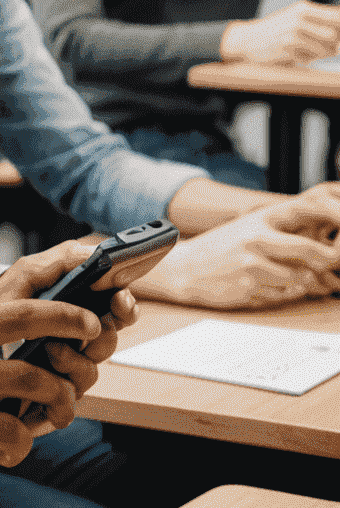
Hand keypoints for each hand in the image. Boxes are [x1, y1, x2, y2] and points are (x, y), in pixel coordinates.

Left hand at [0, 240, 136, 429]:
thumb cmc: (7, 298)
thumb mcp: (30, 271)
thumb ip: (65, 261)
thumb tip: (99, 255)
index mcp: (83, 308)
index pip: (120, 310)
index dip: (126, 306)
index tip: (120, 299)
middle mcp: (82, 340)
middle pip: (110, 342)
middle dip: (102, 334)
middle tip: (90, 326)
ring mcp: (69, 367)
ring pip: (92, 371)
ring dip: (75, 360)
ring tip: (52, 348)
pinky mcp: (53, 393)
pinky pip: (69, 401)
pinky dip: (60, 389)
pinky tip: (43, 371)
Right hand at [138, 202, 339, 307]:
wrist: (183, 267)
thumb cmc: (221, 249)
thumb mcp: (248, 230)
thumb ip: (281, 236)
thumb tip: (321, 250)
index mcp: (258, 219)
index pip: (304, 212)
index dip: (330, 221)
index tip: (338, 242)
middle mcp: (256, 238)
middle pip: (308, 250)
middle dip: (326, 261)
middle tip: (332, 265)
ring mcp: (252, 264)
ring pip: (299, 278)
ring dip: (300, 283)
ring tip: (285, 279)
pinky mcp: (248, 286)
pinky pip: (282, 295)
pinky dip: (282, 294)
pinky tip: (264, 287)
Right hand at [220, 2, 339, 65]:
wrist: (245, 41)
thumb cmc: (275, 33)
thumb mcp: (296, 21)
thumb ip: (321, 25)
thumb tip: (339, 42)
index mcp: (304, 8)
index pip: (338, 16)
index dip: (339, 31)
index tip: (332, 39)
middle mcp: (300, 16)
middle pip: (334, 35)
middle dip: (330, 46)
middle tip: (313, 48)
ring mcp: (293, 30)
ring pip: (326, 49)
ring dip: (317, 55)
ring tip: (302, 52)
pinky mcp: (287, 45)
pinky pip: (310, 59)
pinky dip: (304, 60)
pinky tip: (291, 55)